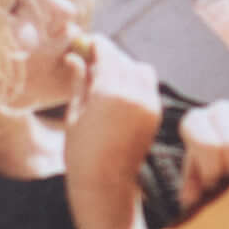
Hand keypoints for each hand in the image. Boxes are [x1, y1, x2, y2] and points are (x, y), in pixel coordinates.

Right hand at [62, 37, 164, 228]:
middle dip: (108, 56)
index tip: (85, 43)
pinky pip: (148, 86)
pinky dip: (135, 82)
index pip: (107, 52)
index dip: (96, 44)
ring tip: (104, 80)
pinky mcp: (155, 114)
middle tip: (91, 60)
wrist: (106, 185)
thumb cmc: (81, 152)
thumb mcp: (75, 113)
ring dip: (124, 68)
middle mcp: (135, 94)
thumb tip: (73, 56)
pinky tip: (117, 94)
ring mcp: (149, 104)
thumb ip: (79, 81)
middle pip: (124, 59)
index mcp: (110, 92)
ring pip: (140, 69)